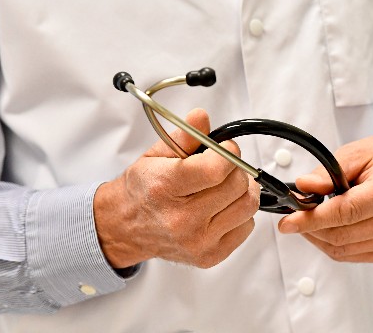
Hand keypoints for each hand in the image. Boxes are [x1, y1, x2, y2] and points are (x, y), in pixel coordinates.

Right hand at [94, 108, 259, 268]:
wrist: (125, 227)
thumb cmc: (143, 190)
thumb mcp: (155, 155)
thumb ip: (183, 136)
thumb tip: (201, 117)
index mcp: (165, 188)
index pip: (215, 169)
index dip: (228, 153)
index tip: (225, 148)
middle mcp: (181, 219)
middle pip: (236, 186)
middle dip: (236, 169)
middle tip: (225, 165)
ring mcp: (197, 241)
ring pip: (247, 206)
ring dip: (244, 190)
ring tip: (227, 184)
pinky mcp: (210, 256)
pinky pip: (246, 227)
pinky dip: (241, 212)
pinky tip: (223, 206)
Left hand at [277, 131, 372, 261]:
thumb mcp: (354, 153)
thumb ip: (327, 172)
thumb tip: (304, 187)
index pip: (345, 212)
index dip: (312, 219)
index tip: (288, 222)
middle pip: (341, 235)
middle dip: (310, 228)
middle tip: (294, 215)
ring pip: (342, 249)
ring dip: (318, 237)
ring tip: (310, 218)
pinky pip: (350, 255)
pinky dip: (332, 244)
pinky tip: (327, 227)